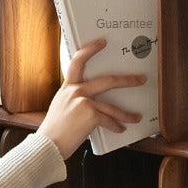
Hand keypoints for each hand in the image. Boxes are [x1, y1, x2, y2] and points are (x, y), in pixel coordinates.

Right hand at [39, 38, 147, 157]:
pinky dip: (115, 126)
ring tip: (136, 117)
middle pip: (107, 81)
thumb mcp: (61, 108)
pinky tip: (120, 130)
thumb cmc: (54, 131)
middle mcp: (75, 91)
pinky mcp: (89, 115)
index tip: (102, 42)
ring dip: (126, 113)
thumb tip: (93, 103)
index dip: (90, 49)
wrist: (48, 145)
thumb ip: (74, 100)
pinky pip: (108, 120)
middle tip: (140, 79)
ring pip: (111, 106)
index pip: (78, 61)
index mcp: (67, 87)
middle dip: (127, 81)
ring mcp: (83, 101)